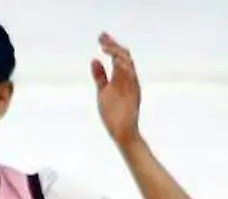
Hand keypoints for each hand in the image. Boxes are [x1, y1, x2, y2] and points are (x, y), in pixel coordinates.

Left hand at [90, 32, 142, 148]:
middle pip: (124, 56)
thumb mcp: (103, 91)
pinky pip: (132, 78)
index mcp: (122, 77)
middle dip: (113, 46)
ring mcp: (132, 86)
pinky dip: (124, 68)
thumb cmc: (113, 113)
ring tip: (106, 47)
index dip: (110, 45)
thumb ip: (100, 76)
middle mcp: (129, 79)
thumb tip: (94, 59)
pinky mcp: (134, 95)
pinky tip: (115, 61)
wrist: (121, 132)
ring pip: (128, 64)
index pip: (117, 56)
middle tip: (101, 38)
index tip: (101, 36)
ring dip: (117, 54)